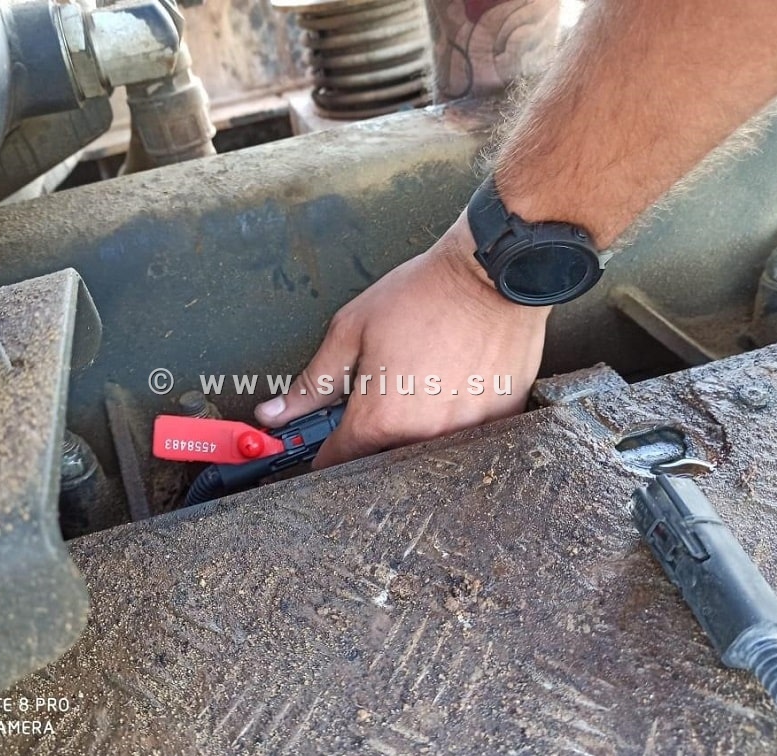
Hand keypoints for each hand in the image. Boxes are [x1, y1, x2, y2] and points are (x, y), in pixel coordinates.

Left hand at [254, 211, 550, 467]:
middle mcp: (424, 434)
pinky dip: (456, 416)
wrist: (490, 274)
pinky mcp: (500, 421)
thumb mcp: (351, 331)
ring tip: (424, 378)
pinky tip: (455, 381)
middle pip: (385, 458)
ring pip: (428, 448)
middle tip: (386, 391)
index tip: (327, 445)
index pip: (340, 461)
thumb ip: (312, 382)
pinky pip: (468, 435)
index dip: (327, 453)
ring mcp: (466, 432)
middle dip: (375, 434)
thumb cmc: (425, 295)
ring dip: (417, 426)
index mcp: (380, 418)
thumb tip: (276, 412)